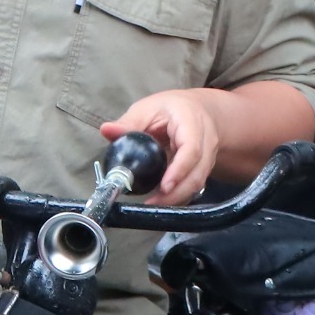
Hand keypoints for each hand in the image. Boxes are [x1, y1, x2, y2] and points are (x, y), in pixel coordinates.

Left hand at [103, 91, 221, 202]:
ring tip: (153, 205)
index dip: (179, 170)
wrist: (198, 111)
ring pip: (198, 183)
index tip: (164, 186)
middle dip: (177, 192)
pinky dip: (179, 197)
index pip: (192, 149)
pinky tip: (162, 201)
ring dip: (177, 198)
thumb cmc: (170, 109)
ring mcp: (208, 157)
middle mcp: (206, 141)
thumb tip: (106, 130)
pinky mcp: (204, 169)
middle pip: (198, 172)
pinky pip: (194, 186)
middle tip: (152, 203)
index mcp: (192, 121)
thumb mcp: (148, 109)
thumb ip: (129, 122)